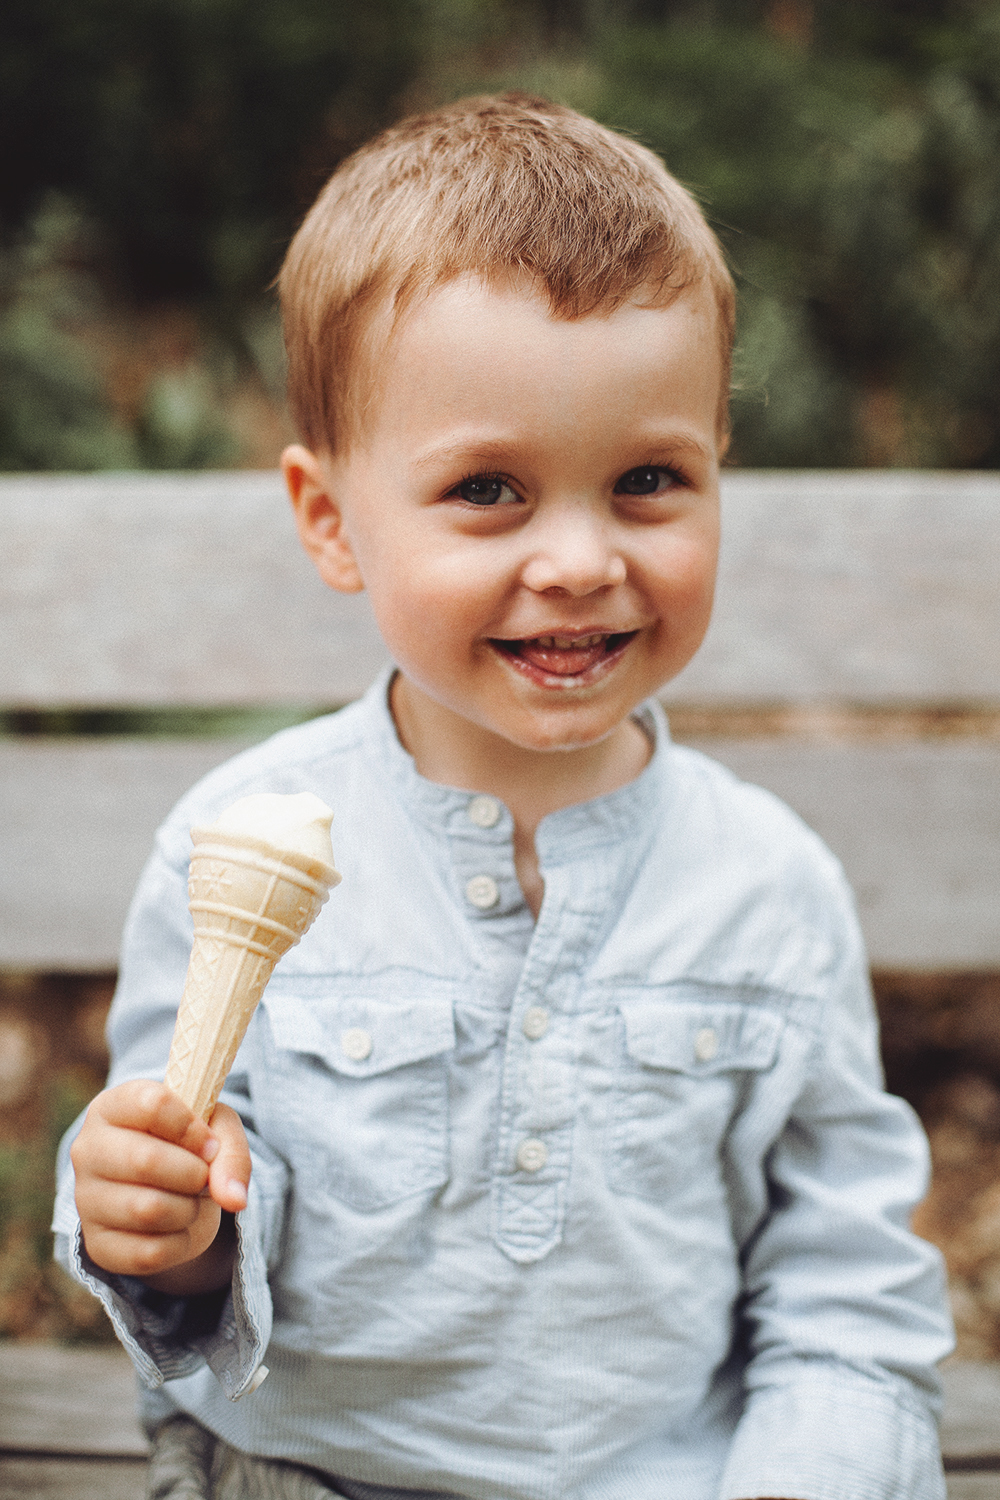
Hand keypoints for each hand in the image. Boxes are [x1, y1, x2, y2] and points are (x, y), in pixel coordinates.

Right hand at [71, 1080, 250, 1294]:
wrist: (169, 1191)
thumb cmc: (187, 1146)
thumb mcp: (214, 1128)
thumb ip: (230, 1149)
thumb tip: (234, 1198)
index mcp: (112, 1107)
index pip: (152, 1104)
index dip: (192, 1128)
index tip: (208, 1144)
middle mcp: (87, 1150)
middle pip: (146, 1160)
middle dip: (193, 1173)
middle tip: (202, 1177)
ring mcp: (86, 1200)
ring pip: (148, 1210)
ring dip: (188, 1208)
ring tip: (190, 1200)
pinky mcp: (97, 1246)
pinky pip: (149, 1252)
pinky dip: (180, 1242)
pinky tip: (177, 1227)